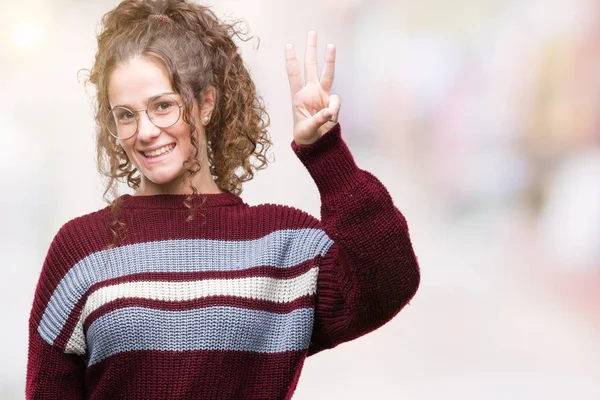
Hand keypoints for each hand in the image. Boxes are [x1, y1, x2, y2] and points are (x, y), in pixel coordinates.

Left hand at [285, 30, 340, 145]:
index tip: (288, 46)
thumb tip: (330, 111)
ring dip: (329, 59)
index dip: (291, 61)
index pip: (294, 75)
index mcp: (298, 96)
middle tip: (312, 33)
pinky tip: (330, 119)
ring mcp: (322, 95)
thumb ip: (319, 119)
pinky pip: (336, 101)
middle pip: (311, 66)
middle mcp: (310, 91)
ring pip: (327, 73)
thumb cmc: (305, 134)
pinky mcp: (331, 102)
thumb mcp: (307, 129)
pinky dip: (335, 110)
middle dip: (311, 49)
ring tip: (331, 45)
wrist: (316, 143)